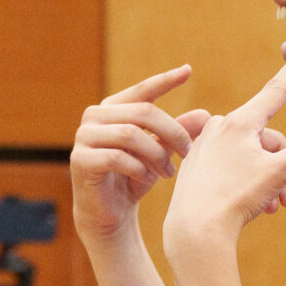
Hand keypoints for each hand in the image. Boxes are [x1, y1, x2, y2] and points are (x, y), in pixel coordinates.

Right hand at [70, 66, 210, 244]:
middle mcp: (94, 116)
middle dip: (171, 132)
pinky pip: (116, 157)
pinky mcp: (80, 160)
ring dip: (156, 154)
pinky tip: (149, 178)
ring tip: (169, 172)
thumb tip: (206, 115)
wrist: (110, 214)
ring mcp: (84, 137)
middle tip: (188, 153)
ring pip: (130, 134)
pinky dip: (139, 168)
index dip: (165, 80)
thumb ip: (177, 133)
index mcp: (112, 108)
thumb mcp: (160, 153)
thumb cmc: (134, 179)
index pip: (142, 90)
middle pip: (143, 112)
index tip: (188, 71)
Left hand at [163, 42, 285, 256]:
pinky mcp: (193, 165)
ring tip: (270, 207)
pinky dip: (243, 180)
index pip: (275, 90)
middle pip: (267, 139)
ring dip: (266, 178)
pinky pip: (227, 164)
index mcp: (240, 123)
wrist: (194, 231)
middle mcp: (218, 127)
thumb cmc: (236, 200)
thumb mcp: (277, 174)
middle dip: (284, 167)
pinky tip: (245, 203)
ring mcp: (203, 145)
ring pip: (248, 154)